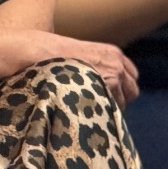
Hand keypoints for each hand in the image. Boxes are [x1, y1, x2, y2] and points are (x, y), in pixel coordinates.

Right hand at [3, 30, 138, 106]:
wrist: (34, 53)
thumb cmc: (48, 55)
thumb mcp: (79, 54)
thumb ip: (94, 67)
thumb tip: (100, 86)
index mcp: (113, 54)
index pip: (131, 77)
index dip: (121, 89)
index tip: (109, 97)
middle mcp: (117, 64)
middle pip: (132, 92)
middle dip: (119, 101)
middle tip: (98, 108)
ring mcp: (112, 76)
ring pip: (122, 103)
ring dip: (109, 109)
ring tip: (88, 113)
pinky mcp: (103, 87)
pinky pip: (112, 109)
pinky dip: (103, 114)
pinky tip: (86, 115)